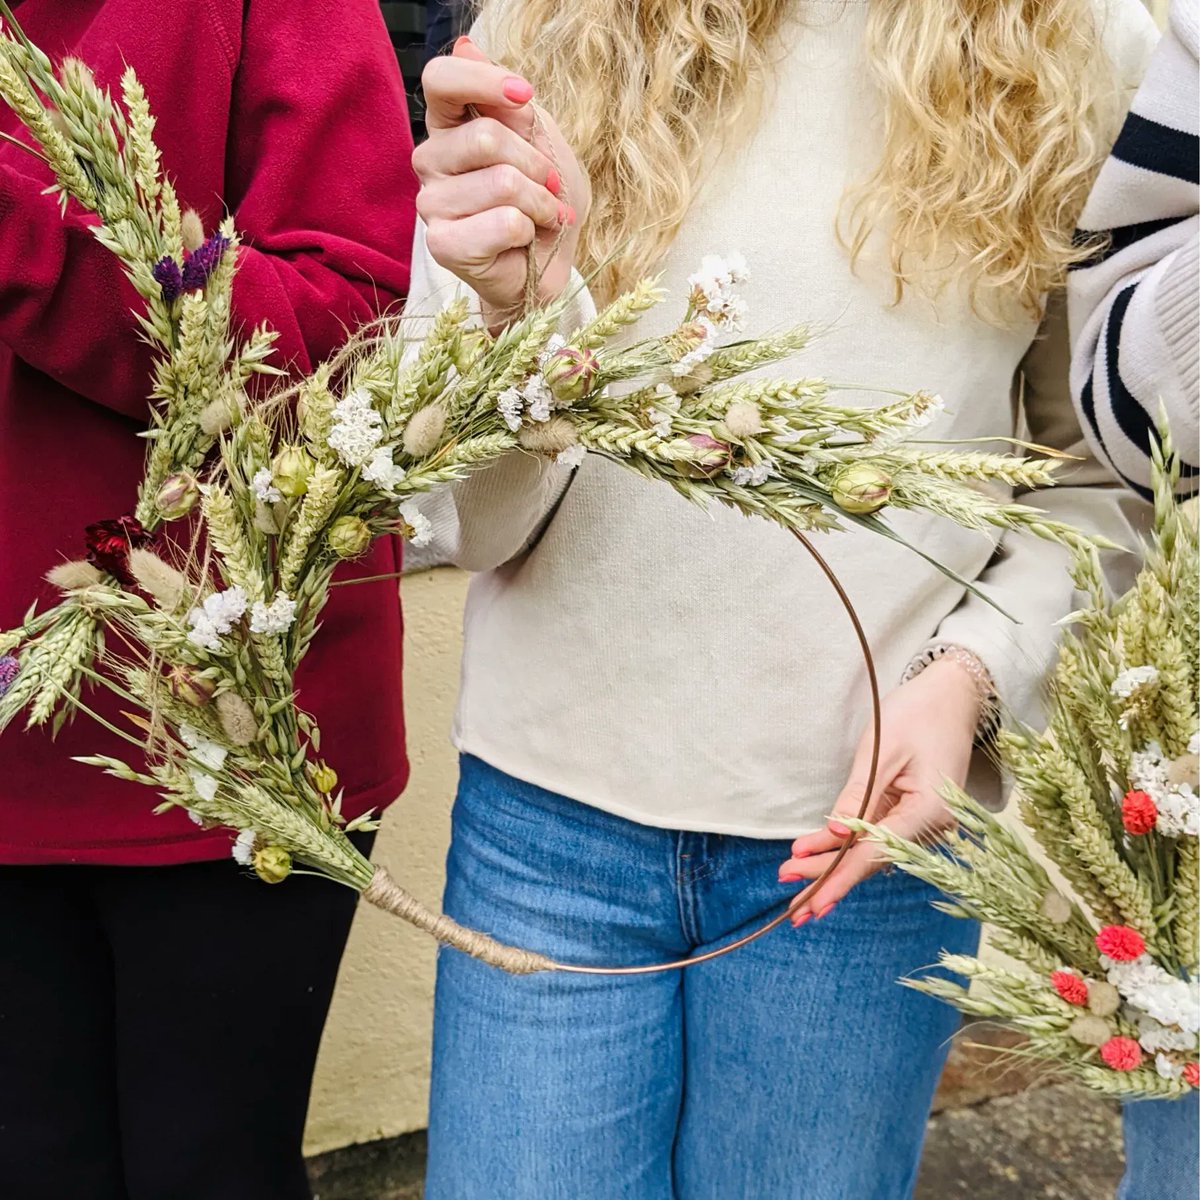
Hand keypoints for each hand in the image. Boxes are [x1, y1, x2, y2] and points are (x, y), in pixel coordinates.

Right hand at [415, 37, 588, 328]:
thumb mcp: (538, 140)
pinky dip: (529, 232)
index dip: (485, 81)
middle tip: (548, 186)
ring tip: (542, 217)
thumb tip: (467, 47)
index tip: (526, 96)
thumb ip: (506, 102)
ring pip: (502, 183)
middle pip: (486, 136)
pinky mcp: (443, 245)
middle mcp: (431, 161)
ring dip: (540, 203)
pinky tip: (524, 241)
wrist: (548, 267)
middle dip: (536, 164)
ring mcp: (432, 204)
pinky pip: (503, 222)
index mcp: (449, 127)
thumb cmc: (542, 201)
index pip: (441, 80)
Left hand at [777, 658, 981, 924]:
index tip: (811, 901)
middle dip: (828, 878)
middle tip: (791, 903)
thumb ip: (857, 796)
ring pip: (871, 851)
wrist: (953, 696)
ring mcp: (925, 822)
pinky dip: (847, 845)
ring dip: (833, 865)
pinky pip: (876, 835)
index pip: (875, 854)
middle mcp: (932, 825)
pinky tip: (816, 855)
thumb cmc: (918, 714)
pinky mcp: (914, 814)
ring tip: (793, 879)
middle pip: (872, 860)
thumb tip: (835, 835)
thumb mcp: (880, 750)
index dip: (839, 878)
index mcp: (929, 810)